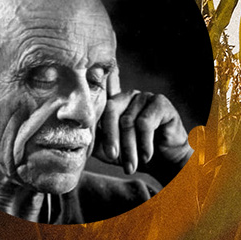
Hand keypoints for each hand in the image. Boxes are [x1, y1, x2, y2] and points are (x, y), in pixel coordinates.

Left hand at [93, 67, 192, 183]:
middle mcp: (128, 96)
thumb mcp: (109, 149)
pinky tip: (147, 155)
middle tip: (113, 157)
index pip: (100, 93)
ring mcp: (145, 97)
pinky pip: (145, 122)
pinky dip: (145, 142)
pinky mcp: (160, 102)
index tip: (88, 73)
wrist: (165, 161)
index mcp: (113, 103)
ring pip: (128, 121)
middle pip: (111, 111)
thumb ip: (95, 140)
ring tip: (131, 166)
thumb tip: (75, 135)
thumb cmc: (136, 154)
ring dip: (130, 148)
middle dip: (111, 138)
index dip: (93, 81)